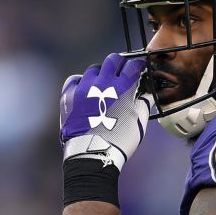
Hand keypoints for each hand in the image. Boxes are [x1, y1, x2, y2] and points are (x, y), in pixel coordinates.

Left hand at [59, 53, 150, 169]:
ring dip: (101, 74)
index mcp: (122, 87)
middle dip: (120, 63)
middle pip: (113, 60)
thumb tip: (146, 94)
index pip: (132, 65)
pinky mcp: (69, 96)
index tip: (138, 69)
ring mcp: (84, 88)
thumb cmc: (119, 141)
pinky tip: (86, 89)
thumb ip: (143, 103)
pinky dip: (81, 82)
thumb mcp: (139, 122)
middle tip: (122, 71)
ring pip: (94, 69)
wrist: (92, 154)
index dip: (138, 66)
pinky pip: (74, 80)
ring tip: (103, 85)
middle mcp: (102, 83)